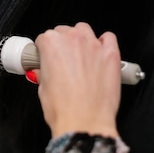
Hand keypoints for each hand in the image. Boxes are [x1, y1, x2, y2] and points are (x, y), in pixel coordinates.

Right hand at [34, 22, 120, 138]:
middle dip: (61, 44)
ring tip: (81, 55)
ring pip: (84, 29)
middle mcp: (72, 40)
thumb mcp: (42, 87)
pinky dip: (103, 42)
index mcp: (51, 44)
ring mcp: (93, 45)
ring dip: (80, 39)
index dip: (44, 50)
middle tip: (63, 61)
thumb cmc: (63, 108)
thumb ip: (43, 72)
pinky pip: (108, 37)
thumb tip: (45, 71)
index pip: (44, 38)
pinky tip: (100, 53)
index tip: (46, 58)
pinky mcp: (111, 55)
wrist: (84, 122)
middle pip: (63, 31)